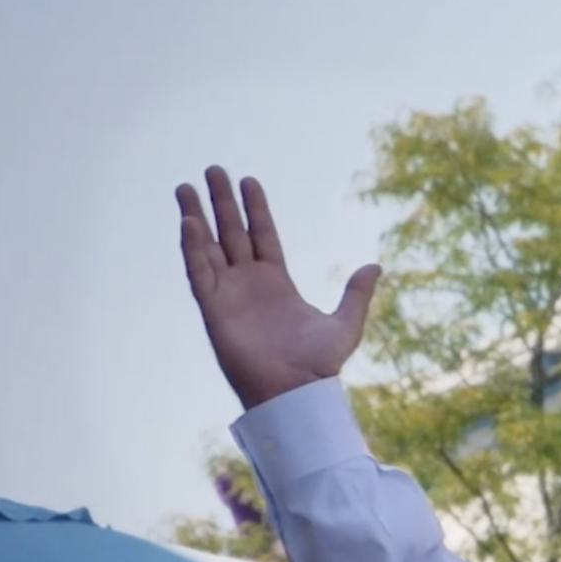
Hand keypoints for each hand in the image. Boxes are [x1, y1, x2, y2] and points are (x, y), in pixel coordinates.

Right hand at [177, 166, 380, 409]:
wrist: (297, 392)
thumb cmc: (320, 366)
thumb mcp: (346, 324)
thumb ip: (357, 294)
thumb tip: (375, 266)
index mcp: (277, 283)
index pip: (262, 236)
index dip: (255, 209)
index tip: (249, 180)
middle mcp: (249, 285)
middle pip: (232, 234)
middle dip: (222, 203)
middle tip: (213, 169)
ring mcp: (229, 295)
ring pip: (208, 247)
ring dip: (196, 218)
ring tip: (185, 188)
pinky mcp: (214, 310)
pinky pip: (199, 273)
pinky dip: (192, 248)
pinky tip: (188, 222)